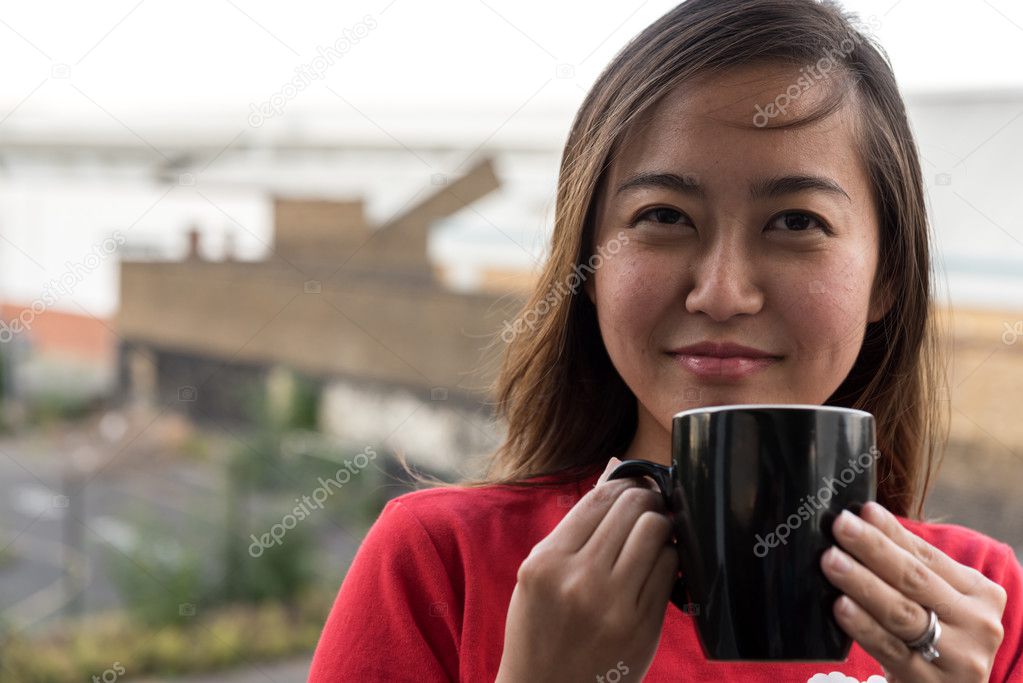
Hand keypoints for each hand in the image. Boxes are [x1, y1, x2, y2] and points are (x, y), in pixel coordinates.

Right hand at [495, 457, 677, 682]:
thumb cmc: (541, 627)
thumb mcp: (540, 573)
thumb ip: (576, 524)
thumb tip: (616, 469)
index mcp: (547, 562)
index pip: (598, 499)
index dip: (623, 484)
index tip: (633, 486)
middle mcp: (579, 580)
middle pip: (632, 508)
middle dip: (646, 499)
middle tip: (649, 506)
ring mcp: (613, 606)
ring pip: (656, 532)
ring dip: (660, 527)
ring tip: (653, 535)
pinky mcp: (643, 627)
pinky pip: (668, 571)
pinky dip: (667, 560)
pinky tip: (656, 566)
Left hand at [821, 501, 1007, 681]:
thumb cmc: (938, 637)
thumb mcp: (937, 601)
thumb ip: (910, 565)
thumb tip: (863, 516)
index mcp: (981, 593)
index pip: (927, 556)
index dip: (891, 532)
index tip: (861, 510)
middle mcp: (977, 623)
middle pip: (914, 579)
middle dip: (873, 549)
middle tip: (841, 526)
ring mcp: (958, 656)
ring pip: (901, 612)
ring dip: (862, 582)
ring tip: (831, 560)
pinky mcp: (929, 681)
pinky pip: (888, 648)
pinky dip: (862, 625)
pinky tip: (840, 605)